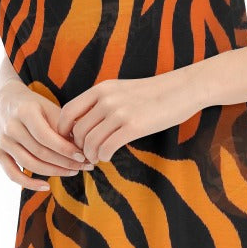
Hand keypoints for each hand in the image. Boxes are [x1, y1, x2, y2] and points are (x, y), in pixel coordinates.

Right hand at [0, 79, 95, 190]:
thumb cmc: (35, 106)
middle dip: (65, 162)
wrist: (6, 101)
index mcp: (25, 112)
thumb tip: (83, 148)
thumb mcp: (50, 108)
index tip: (83, 156)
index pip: (46, 136)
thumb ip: (64, 127)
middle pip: (39, 152)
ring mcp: (2, 141)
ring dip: (54, 172)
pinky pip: (12, 174)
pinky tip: (46, 186)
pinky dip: (28, 183)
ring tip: (73, 172)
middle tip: (84, 166)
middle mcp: (10, 127)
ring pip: (29, 164)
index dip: (65, 149)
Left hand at [55, 70, 202, 163]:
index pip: (68, 111)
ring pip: (90, 142)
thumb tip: (84, 124)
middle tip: (86, 155)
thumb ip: (102, 102)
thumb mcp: (122, 89)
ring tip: (97, 158)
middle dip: (79, 147)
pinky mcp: (134, 126)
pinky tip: (108, 157)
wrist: (183, 89)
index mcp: (101, 89)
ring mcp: (119, 112)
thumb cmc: (153, 93)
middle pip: (78, 131)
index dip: (63, 130)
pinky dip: (103, 156)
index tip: (70, 141)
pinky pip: (107, 148)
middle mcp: (106, 99)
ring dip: (90, 155)